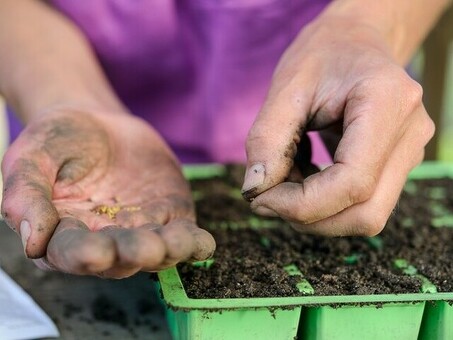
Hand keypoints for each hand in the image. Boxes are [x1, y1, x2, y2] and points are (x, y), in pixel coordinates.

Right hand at [1, 110, 214, 277]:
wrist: (96, 123)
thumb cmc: (57, 142)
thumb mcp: (30, 158)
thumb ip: (26, 195)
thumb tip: (32, 242)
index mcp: (63, 235)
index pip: (71, 253)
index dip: (82, 255)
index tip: (95, 252)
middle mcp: (104, 241)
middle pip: (119, 259)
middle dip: (133, 253)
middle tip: (144, 247)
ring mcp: (140, 230)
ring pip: (155, 252)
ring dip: (167, 251)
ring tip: (176, 243)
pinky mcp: (168, 216)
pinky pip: (183, 235)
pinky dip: (193, 243)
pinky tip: (203, 244)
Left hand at [241, 15, 433, 235]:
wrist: (354, 42)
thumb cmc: (322, 56)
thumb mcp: (286, 87)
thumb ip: (266, 139)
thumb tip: (254, 190)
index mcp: (388, 103)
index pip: (352, 183)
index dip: (301, 204)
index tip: (260, 197)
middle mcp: (410, 134)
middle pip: (365, 213)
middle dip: (307, 216)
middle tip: (267, 196)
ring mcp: (410, 153)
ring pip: (367, 217)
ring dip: (315, 213)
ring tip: (285, 180)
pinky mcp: (398, 165)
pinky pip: (363, 205)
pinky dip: (324, 204)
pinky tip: (304, 177)